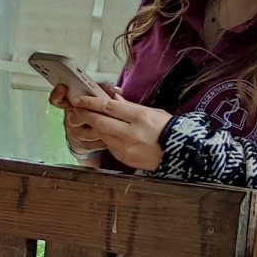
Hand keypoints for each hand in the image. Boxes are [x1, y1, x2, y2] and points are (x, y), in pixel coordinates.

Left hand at [52, 83, 167, 170]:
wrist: (179, 152)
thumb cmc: (168, 129)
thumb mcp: (153, 112)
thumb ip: (131, 106)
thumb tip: (114, 98)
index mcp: (139, 117)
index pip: (109, 107)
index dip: (91, 102)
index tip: (79, 99)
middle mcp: (130, 132)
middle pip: (100, 121)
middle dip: (85, 114)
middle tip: (76, 109)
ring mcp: (126, 147)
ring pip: (101, 134)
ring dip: (92, 127)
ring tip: (86, 120)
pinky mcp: (124, 158)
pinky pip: (109, 146)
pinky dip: (104, 138)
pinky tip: (103, 133)